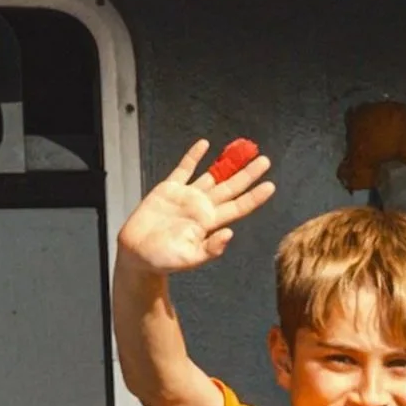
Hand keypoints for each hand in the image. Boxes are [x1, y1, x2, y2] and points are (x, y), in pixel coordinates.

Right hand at [116, 139, 275, 279]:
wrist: (135, 253)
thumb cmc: (162, 260)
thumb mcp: (188, 259)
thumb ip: (210, 249)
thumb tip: (229, 234)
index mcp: (209, 223)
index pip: (238, 207)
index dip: (254, 197)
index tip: (270, 186)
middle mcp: (202, 207)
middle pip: (231, 187)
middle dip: (248, 174)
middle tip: (264, 160)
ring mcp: (186, 196)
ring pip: (212, 175)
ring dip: (227, 162)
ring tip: (243, 149)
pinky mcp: (169, 189)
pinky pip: (184, 169)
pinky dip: (193, 156)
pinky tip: (204, 145)